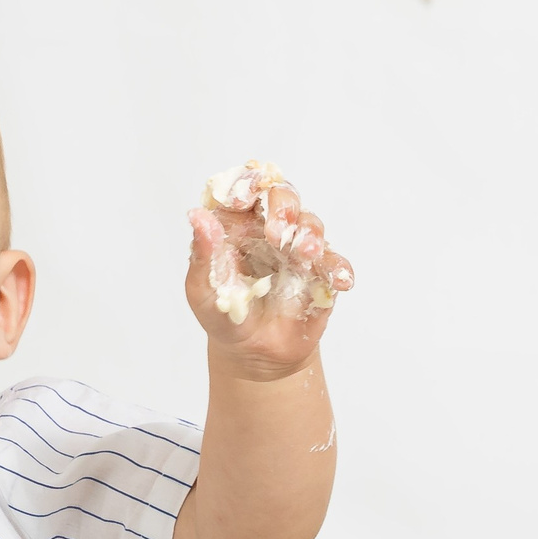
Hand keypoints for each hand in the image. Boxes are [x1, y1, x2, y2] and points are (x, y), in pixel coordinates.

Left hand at [186, 161, 353, 382]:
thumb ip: (202, 256)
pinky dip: (339, 269)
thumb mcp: (202, 291)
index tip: (243, 199)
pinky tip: (340, 280)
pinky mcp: (320, 274)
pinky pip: (335, 263)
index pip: (245, 190)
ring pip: (311, 224)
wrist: (253, 354)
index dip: (246, 184)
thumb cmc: (224, 316)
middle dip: (283, 206)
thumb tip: (197, 217)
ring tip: (302, 253)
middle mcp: (270, 229)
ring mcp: (298, 250)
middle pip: (283, 197)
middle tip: (277, 231)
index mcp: (238, 225)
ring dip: (309, 234)